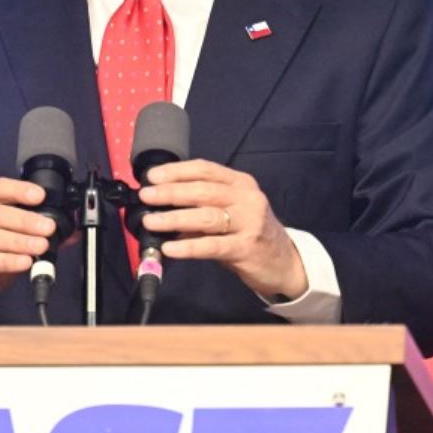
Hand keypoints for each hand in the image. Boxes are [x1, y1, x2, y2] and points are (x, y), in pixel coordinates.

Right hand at [0, 178, 54, 321]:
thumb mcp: (6, 242)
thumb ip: (33, 235)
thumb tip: (69, 234)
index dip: (18, 190)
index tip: (40, 195)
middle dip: (25, 220)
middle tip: (48, 228)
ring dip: (19, 241)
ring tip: (40, 246)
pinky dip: (8, 260)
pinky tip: (23, 262)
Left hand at [137, 159, 306, 299]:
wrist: (285, 263)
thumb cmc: (251, 234)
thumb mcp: (232, 214)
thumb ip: (202, 209)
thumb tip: (162, 209)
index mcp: (241, 184)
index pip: (205, 169)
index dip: (177, 171)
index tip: (152, 176)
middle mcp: (247, 198)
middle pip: (203, 191)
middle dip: (171, 192)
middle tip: (147, 196)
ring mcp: (249, 222)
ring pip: (206, 216)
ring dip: (175, 218)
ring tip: (151, 221)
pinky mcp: (246, 248)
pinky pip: (212, 245)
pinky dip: (188, 246)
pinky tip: (170, 248)